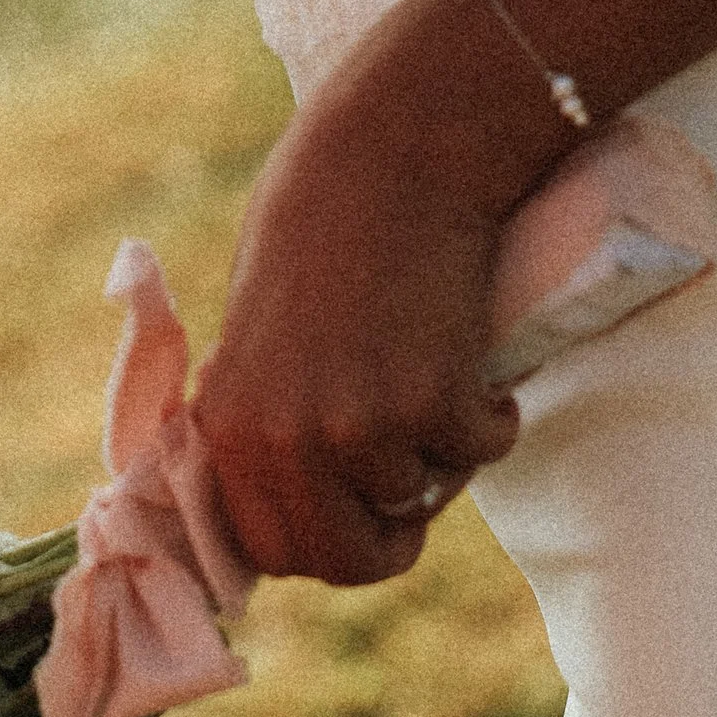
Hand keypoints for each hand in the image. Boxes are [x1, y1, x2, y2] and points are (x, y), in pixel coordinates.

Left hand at [190, 48, 528, 586]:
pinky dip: (492, 415)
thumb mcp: (255, 341)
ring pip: (420, 499)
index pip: (268, 551)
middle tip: (420, 483)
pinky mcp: (432, 403)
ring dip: (440, 451)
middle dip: (391, 536)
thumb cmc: (317, 233)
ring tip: (434, 371)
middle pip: (346, 558)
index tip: (358, 516)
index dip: (322, 542)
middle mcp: (281, 440)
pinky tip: (471, 358)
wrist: (386, 158)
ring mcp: (356, 428)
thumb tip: (289, 517)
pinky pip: (480, 451)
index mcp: (224, 426)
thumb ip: (262, 427)